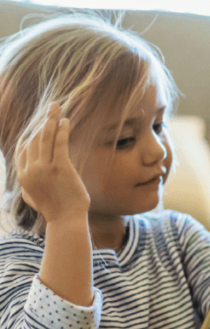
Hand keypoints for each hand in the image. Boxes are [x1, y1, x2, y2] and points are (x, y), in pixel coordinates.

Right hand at [17, 103, 89, 222]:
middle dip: (43, 121)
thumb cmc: (53, 210)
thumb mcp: (32, 199)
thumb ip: (27, 188)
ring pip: (45, 138)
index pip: (23, 149)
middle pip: (34, 139)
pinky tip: (65, 121)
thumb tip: (23, 186)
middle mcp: (31, 170)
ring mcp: (45, 168)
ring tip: (56, 109)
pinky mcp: (61, 167)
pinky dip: (62, 130)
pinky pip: (59, 144)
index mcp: (23, 176)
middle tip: (50, 108)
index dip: (32, 135)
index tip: (40, 125)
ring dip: (51, 121)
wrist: (66, 220)